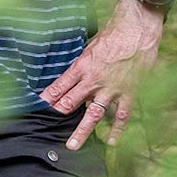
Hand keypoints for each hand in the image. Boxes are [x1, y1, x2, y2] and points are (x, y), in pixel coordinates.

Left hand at [40, 0, 163, 150]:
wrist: (137, 30)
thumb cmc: (112, 35)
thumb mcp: (89, 47)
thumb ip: (81, 64)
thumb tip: (70, 76)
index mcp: (82, 66)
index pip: (60, 85)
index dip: (48, 96)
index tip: (39, 106)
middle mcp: (94, 80)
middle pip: (71, 101)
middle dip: (59, 113)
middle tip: (47, 126)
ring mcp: (112, 88)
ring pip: (94, 114)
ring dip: (82, 131)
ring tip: (72, 145)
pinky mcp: (129, 92)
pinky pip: (122, 115)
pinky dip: (117, 129)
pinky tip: (111, 141)